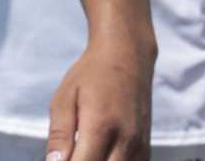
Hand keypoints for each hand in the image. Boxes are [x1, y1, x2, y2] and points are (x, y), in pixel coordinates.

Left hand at [45, 34, 152, 160]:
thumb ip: (59, 135)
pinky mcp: (146, 144)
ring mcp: (139, 143)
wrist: (129, 53)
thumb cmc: (91, 73)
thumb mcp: (64, 98)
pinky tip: (102, 156)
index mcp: (101, 128)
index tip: (59, 159)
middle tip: (71, 152)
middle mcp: (125, 139)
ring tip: (84, 152)